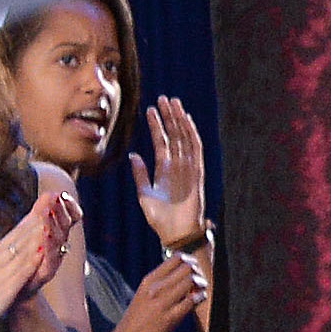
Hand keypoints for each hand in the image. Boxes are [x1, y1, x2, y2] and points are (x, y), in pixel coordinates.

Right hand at [0, 192, 74, 331]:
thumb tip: (17, 245)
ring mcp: (0, 273)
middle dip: (39, 215)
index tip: (45, 199)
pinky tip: (43, 250)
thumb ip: (3, 257)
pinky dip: (32, 260)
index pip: (17, 230)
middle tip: (53, 197)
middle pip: (21, 234)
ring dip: (38, 232)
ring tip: (53, 215)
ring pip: (23, 249)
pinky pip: (21, 272)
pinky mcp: (4, 289)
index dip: (33, 214)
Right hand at [97, 251, 205, 331]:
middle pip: (188, 267)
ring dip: (201, 284)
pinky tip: (198, 301)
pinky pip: (192, 301)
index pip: (176, 258)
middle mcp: (155, 288)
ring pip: (191, 281)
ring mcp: (162, 303)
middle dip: (198, 272)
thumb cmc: (136, 321)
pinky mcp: (169, 319)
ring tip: (199, 291)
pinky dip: (200, 298)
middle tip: (198, 282)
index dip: (190, 261)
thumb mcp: (145, 295)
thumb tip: (184, 272)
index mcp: (148, 281)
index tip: (192, 270)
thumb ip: (161, 283)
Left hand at [130, 96, 206, 251]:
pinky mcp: (197, 172)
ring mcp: (188, 167)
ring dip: (179, 120)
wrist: (175, 232)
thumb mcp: (144, 194)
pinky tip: (186, 121)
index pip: (161, 141)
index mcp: (164, 169)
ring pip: (184, 137)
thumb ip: (140, 174)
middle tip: (163, 98)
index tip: (150, 109)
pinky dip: (191, 134)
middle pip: (174, 134)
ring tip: (173, 104)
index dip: (156, 125)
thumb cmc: (160, 218)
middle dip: (169, 116)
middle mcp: (177, 165)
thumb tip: (133, 154)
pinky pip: (195, 149)